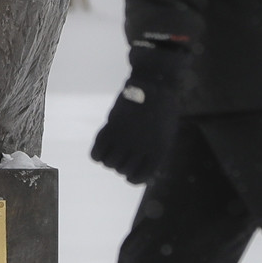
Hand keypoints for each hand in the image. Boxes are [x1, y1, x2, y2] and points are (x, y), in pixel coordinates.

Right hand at [90, 42, 192, 183]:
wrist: (155, 84)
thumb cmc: (162, 109)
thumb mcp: (165, 135)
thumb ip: (152, 153)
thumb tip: (136, 169)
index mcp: (158, 152)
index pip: (138, 178)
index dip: (131, 177)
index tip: (128, 171)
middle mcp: (142, 149)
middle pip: (121, 170)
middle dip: (120, 164)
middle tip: (121, 153)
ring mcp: (126, 138)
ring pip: (109, 163)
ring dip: (108, 158)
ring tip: (112, 149)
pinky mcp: (112, 127)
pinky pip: (97, 152)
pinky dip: (96, 154)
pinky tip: (99, 150)